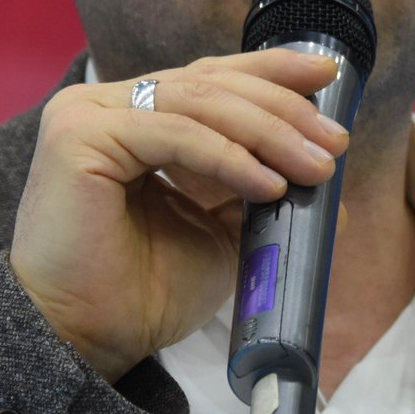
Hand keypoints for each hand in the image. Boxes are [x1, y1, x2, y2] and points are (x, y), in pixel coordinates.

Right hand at [8, 49, 346, 381]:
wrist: (88, 343)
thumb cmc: (143, 292)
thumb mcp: (221, 231)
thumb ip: (262, 193)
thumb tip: (332, 181)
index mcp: (135, 116)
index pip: (209, 77)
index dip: (270, 71)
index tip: (328, 78)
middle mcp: (106, 105)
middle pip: (209, 83)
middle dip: (282, 108)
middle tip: (335, 142)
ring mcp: (88, 115)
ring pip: (198, 103)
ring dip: (268, 133)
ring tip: (315, 167)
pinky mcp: (79, 137)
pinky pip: (174, 135)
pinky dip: (230, 157)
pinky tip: (270, 183)